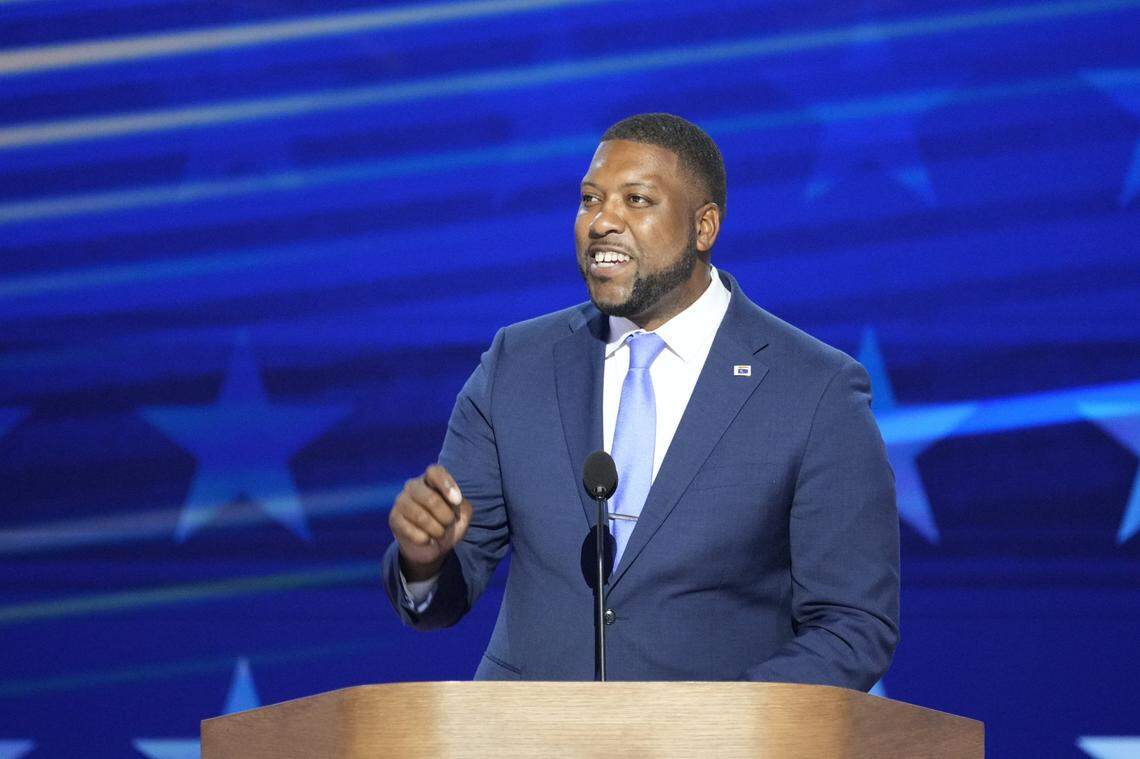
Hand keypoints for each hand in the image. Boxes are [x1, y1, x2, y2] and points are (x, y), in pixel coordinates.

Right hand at [389, 464, 472, 580]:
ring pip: (420, 516)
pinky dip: (425, 539)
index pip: (435, 471)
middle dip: (445, 516)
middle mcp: (413, 486)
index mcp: (431, 479)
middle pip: (430, 498)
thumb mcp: (462, 514)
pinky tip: (427, 539)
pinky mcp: (394, 518)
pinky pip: (410, 530)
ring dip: (436, 530)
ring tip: (439, 533)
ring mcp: (401, 501)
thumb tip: (453, 503)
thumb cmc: (448, 523)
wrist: (433, 545)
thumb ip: (462, 506)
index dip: (446, 484)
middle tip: (449, 523)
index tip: (457, 501)